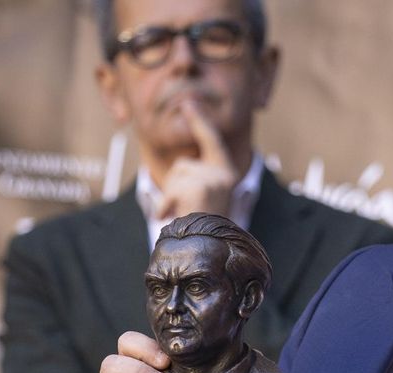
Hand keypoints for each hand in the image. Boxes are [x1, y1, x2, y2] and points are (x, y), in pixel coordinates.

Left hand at [155, 100, 237, 219]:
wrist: (211, 250)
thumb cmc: (206, 226)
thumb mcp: (206, 197)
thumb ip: (197, 177)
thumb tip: (182, 165)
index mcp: (227, 174)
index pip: (212, 141)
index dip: (200, 121)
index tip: (189, 102)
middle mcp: (224, 175)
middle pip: (183, 165)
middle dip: (176, 187)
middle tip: (185, 210)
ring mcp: (212, 180)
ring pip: (174, 177)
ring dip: (172, 197)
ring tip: (186, 215)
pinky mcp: (198, 188)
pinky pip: (169, 192)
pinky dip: (165, 207)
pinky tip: (173, 218)